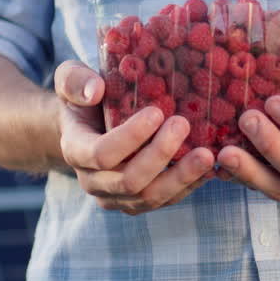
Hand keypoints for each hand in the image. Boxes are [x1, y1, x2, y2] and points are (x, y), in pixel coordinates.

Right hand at [54, 61, 214, 214]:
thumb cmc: (83, 98)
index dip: (130, 137)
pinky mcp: (138, 202)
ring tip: (206, 153)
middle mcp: (94, 182)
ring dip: (181, 176)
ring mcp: (116, 196)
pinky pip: (165, 200)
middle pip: (129, 180)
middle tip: (183, 125)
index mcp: (76, 150)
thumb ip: (74, 80)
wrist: (87, 126)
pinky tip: (209, 166)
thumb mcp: (70, 78)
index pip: (101, 154)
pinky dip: (189, 185)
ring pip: (150, 197)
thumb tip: (95, 90)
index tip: (156, 112)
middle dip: (160, 155)